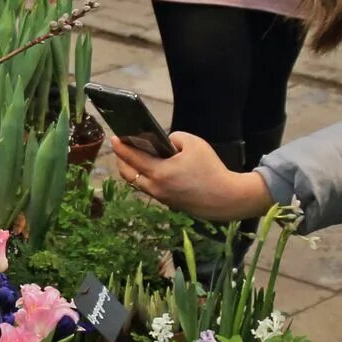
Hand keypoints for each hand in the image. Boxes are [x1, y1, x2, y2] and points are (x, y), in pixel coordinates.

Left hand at [112, 134, 274, 222]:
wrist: (227, 198)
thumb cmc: (211, 169)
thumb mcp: (194, 144)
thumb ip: (174, 138)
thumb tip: (165, 143)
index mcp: (159, 173)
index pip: (132, 158)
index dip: (121, 147)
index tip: (114, 138)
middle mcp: (156, 188)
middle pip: (128, 174)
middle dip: (121, 160)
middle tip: (121, 148)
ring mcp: (161, 198)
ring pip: (137, 183)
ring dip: (131, 170)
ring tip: (132, 157)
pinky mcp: (169, 203)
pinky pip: (149, 189)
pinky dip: (144, 178)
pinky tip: (149, 169)